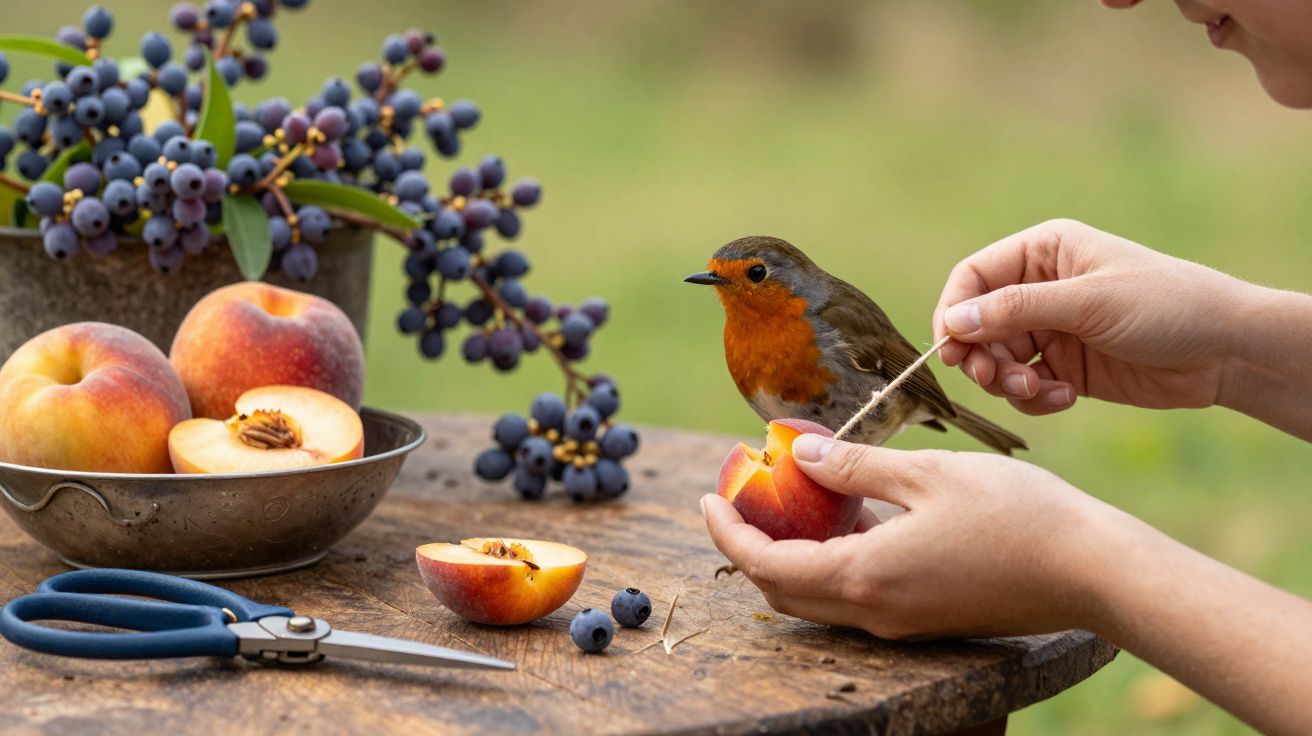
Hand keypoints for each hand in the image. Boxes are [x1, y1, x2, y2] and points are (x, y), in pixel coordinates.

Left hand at [701, 434, 1117, 638]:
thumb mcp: (927, 475)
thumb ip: (856, 467)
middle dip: (749, 545)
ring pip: (818, 596)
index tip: (705, 496)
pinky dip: (833, 558)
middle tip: (738, 497)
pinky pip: (856, 594)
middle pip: (782, 590)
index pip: (765, 563)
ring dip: (791, 552)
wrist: (1094, 571)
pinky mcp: (926, 618)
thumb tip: (801, 454)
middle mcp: (875, 611)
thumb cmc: (1018, 514)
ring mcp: (901, 622)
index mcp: (865, 575)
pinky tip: (850, 512)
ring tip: (790, 495)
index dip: (727, 532)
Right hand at [931, 218, 1256, 414]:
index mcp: (1044, 252)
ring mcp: (1052, 329)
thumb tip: (953, 322)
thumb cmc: (1165, 305)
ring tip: (1036, 391)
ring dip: (1006, 381)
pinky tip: (1064, 398)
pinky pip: (1025, 385)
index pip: (973, 277)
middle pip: (978, 324)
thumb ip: (1016, 310)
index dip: (955, 311)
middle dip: (982, 355)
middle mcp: (1041, 288)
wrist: (1226, 350)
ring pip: (997, 359)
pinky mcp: (1065, 367)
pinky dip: (1033, 397)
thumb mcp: (1087, 302)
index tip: (953, 349)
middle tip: (994, 378)